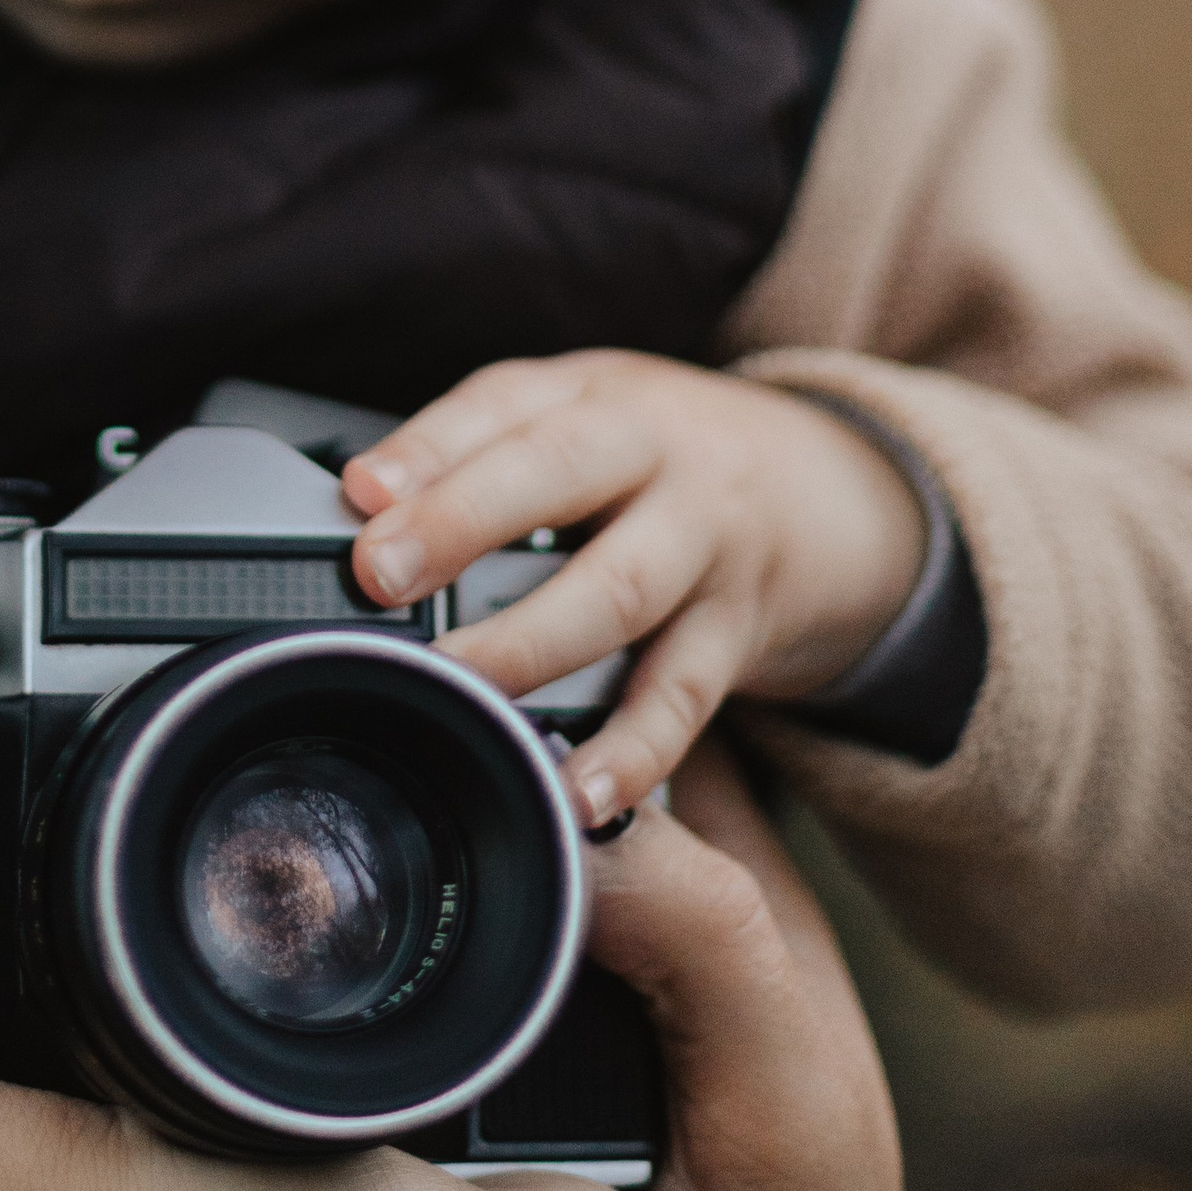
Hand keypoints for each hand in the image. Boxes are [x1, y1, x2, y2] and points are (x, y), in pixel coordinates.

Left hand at [343, 355, 925, 824]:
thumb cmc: (665, 458)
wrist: (834, 489)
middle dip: (462, 521)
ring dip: (530, 644)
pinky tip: (580, 794)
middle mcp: (653, 452)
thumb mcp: (584, 420)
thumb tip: (357, 499)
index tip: (359, 495)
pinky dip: (631, 751)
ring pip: (616, 588)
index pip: (503, 404)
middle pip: (557, 472)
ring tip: (460, 690)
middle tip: (382, 575)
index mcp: (594, 396)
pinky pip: (684, 695)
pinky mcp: (739, 628)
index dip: (426, 447)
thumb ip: (478, 451)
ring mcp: (706, 539)